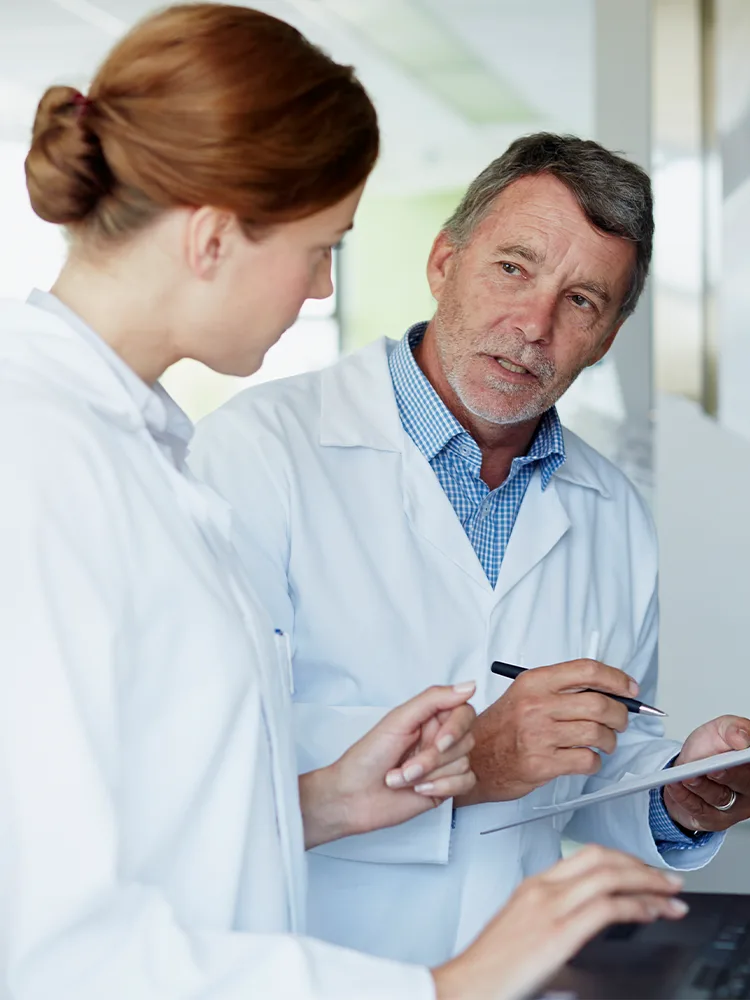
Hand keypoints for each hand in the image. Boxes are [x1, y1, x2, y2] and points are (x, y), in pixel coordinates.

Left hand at [300, 683, 476, 848]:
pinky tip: (419, 789)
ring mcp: (442, 764)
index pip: (464, 712)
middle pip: (465, 741)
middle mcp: (438, 739)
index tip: (440, 741)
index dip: (456, 728)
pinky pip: (466, 783)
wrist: (352, 798)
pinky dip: (441, 787)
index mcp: (428, 718)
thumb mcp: (398, 720)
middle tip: (407, 764)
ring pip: (464, 763)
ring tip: (403, 777)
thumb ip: (434, 699)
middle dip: (433, 757)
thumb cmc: (366, 758)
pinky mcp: (445, 787)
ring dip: (430, 775)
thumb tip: (468, 686)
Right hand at [432, 845, 686, 999]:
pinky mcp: (558, 932)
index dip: (623, 860)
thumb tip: (587, 922)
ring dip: (647, 883)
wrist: (466, 986)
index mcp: (533, 886)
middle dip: (641, 866)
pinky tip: (651, 913)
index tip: (644, 873)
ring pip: (609, 876)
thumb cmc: (492, 969)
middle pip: (601, 858)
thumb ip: (553, 919)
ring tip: (670, 896)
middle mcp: (542, 888)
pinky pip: (607, 907)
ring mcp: (549, 906)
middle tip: (667, 880)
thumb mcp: (524, 931)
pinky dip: (636, 906)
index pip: (586, 856)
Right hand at [457, 659, 634, 805]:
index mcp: (534, 682)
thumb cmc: (502, 727)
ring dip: (609, 741)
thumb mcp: (525, 694)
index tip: (629, 688)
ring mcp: (539, 735)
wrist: (476, 758)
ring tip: (602, 742)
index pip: (586, 670)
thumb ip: (562, 689)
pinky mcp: (542, 763)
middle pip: (599, 704)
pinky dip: (594, 761)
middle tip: (620, 720)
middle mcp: (536, 705)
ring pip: (597, 733)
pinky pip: (587, 760)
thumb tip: (609, 691)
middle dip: (620, 715)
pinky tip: (584, 758)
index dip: (616, 679)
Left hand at [664, 715, 749, 832]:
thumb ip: (732, 729)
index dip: (747, 764)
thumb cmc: (708, 748)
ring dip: (701, 787)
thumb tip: (743, 738)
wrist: (688, 765)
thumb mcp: (719, 730)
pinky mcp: (715, 819)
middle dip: (728, 776)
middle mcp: (748, 788)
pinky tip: (674, 786)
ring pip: (719, 798)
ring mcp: (734, 806)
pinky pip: (700, 811)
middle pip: (743, 784)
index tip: (742, 753)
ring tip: (687, 777)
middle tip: (713, 769)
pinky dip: (685, 797)